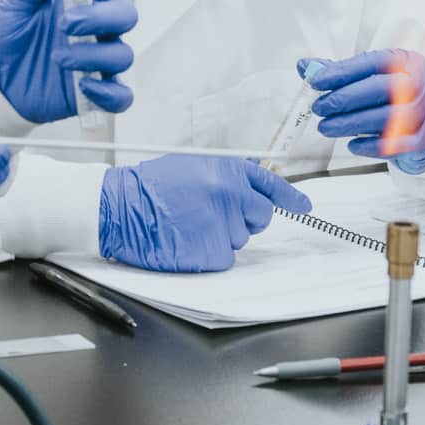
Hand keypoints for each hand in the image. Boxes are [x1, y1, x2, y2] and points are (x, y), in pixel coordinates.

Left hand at [0, 0, 137, 121]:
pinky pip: (120, 95)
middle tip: (67, 23)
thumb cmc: (4, 39)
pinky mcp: (94, 93)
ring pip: (122, 54)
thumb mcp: (14, 2)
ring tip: (58, 58)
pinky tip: (83, 86)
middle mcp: (95, 29)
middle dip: (101, 17)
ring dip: (93, 55)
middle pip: (126, 14)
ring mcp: (96, 61)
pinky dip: (108, 92)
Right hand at [97, 155, 311, 271]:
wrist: (120, 206)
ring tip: (188, 223)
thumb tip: (252, 183)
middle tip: (212, 214)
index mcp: (227, 172)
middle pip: (259, 217)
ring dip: (219, 235)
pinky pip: (223, 258)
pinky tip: (186, 240)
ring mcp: (222, 226)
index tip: (303, 204)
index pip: (269, 185)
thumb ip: (226, 175)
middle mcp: (230, 197)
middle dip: (244, 219)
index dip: (290, 196)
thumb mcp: (192, 166)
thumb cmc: (151, 186)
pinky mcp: (211, 253)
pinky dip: (207, 255)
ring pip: (238, 239)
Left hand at [305, 50, 424, 173]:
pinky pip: (395, 144)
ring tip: (326, 127)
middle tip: (319, 108)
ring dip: (350, 124)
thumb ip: (338, 71)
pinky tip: (351, 144)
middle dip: (345, 98)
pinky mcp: (424, 139)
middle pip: (381, 88)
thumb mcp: (369, 77)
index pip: (372, 62)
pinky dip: (370, 146)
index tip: (314, 81)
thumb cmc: (392, 95)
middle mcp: (420, 84)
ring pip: (386, 117)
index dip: (342, 71)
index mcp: (405, 62)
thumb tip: (304, 66)